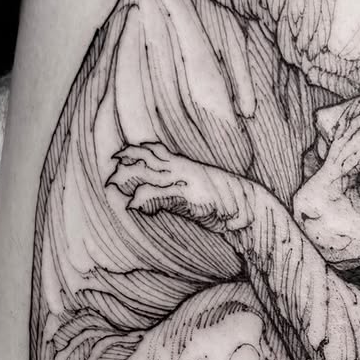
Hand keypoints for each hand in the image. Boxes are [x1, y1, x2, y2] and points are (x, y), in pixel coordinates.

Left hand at [109, 142, 247, 231]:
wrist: (249, 208)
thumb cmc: (225, 204)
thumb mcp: (196, 198)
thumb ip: (174, 197)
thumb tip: (153, 203)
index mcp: (185, 167)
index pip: (156, 151)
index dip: (136, 151)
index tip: (118, 155)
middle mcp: (182, 170)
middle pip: (148, 158)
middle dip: (127, 160)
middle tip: (110, 165)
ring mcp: (184, 182)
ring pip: (149, 173)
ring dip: (128, 177)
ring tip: (112, 183)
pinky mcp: (188, 197)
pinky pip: (161, 195)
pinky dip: (144, 199)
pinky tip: (131, 205)